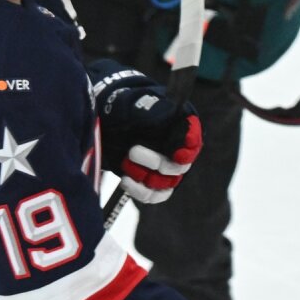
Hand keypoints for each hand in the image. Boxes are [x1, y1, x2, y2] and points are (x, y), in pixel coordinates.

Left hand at [92, 62, 201, 203]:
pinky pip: (152, 195)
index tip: (178, 154)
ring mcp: (164, 169)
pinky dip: (139, 191)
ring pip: (164, 184)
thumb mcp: (140, 103)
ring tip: (125, 162)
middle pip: (177, 167)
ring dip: (143, 175)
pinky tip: (126, 180)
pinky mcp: (150, 183)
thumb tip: (172, 116)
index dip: (187, 149)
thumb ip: (157, 110)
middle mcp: (177, 151)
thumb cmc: (127, 109)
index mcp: (180, 128)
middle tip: (133, 150)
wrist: (107, 121)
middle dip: (154, 161)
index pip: (193, 141)